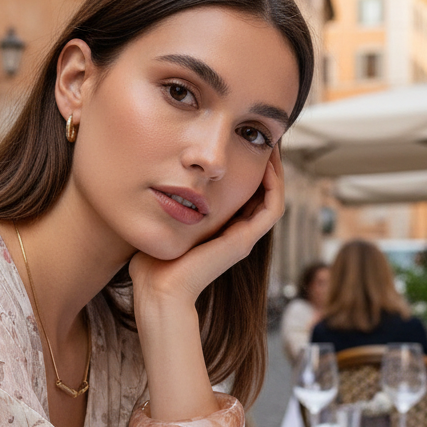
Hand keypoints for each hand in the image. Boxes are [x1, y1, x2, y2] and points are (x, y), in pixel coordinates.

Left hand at [129, 146, 284, 309]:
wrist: (158, 289)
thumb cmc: (151, 262)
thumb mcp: (161, 222)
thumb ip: (163, 204)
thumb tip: (151, 179)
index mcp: (219, 229)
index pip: (243, 194)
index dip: (247, 168)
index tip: (243, 141)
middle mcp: (235, 233)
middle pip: (261, 193)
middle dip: (265, 165)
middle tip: (265, 138)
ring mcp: (242, 238)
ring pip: (272, 199)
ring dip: (276, 172)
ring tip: (272, 146)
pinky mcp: (244, 242)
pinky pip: (272, 209)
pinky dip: (275, 187)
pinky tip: (268, 165)